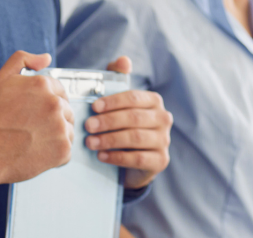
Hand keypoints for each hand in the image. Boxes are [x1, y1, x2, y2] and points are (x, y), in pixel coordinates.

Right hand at [0, 51, 73, 185]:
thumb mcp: (0, 79)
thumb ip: (23, 61)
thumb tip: (46, 58)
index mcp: (42, 85)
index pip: (59, 91)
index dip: (47, 103)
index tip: (35, 114)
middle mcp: (55, 104)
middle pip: (66, 110)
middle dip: (53, 119)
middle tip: (31, 129)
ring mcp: (61, 127)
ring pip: (68, 130)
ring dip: (56, 136)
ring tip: (33, 142)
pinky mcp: (62, 150)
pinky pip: (67, 151)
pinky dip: (55, 155)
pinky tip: (37, 153)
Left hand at [85, 57, 171, 188]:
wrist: (133, 162)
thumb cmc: (122, 126)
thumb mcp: (118, 103)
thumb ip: (117, 79)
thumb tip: (124, 60)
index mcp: (153, 101)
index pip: (133, 98)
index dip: (112, 102)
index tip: (93, 107)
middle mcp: (163, 119)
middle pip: (134, 118)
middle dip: (108, 121)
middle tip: (87, 126)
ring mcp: (164, 140)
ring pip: (136, 137)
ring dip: (110, 140)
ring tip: (90, 143)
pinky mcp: (161, 160)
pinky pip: (138, 158)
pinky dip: (117, 157)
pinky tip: (101, 156)